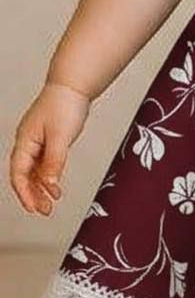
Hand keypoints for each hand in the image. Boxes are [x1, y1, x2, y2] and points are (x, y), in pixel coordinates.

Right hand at [8, 81, 91, 215]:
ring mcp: (37, 142)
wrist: (73, 86)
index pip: (18, 173)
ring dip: (41, 188)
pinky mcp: (48, 140)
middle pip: (24, 175)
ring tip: (50, 204)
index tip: (33, 208)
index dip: (24, 192)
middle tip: (44, 211)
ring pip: (34, 171)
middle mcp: (27, 143)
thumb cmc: (64, 104)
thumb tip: (49, 184)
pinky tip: (55, 188)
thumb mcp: (61, 136)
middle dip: (32, 194)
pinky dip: (48, 177)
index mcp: (25, 141)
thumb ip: (55, 161)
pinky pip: (43, 164)